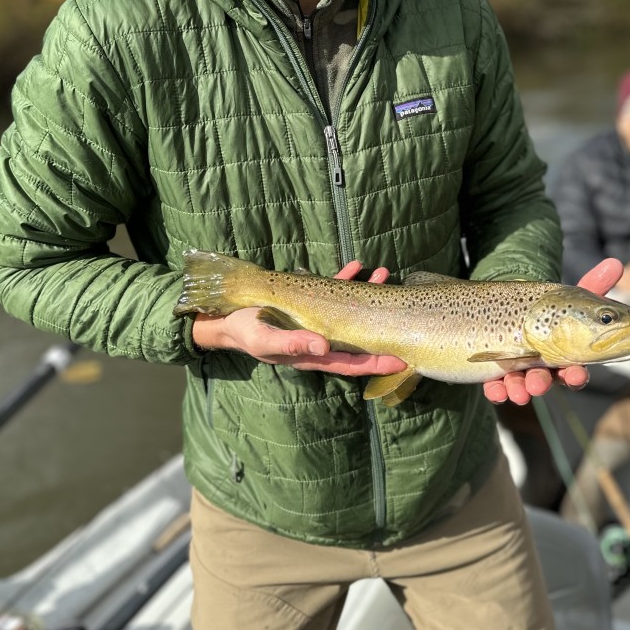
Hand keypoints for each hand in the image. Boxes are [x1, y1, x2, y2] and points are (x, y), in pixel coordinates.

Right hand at [191, 260, 407, 375]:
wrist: (225, 318)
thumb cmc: (244, 332)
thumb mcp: (264, 340)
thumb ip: (293, 345)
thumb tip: (324, 347)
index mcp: (312, 356)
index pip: (352, 363)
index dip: (377, 363)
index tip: (402, 360)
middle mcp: (320, 341)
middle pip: (358, 337)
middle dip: (381, 324)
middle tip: (404, 309)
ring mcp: (315, 322)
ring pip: (350, 311)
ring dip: (368, 293)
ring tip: (384, 274)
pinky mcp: (307, 304)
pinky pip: (332, 293)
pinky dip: (345, 280)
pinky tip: (356, 265)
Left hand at [482, 258, 623, 405]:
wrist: (516, 310)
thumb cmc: (551, 312)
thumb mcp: (570, 299)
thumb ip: (594, 286)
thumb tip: (616, 262)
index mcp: (565, 357)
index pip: (574, 370)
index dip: (576, 376)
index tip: (575, 375)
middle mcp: (544, 369)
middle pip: (545, 380)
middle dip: (542, 384)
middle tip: (538, 385)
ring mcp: (520, 373)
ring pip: (521, 386)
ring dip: (520, 389)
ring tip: (517, 388)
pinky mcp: (497, 375)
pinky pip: (496, 388)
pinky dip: (496, 391)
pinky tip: (495, 390)